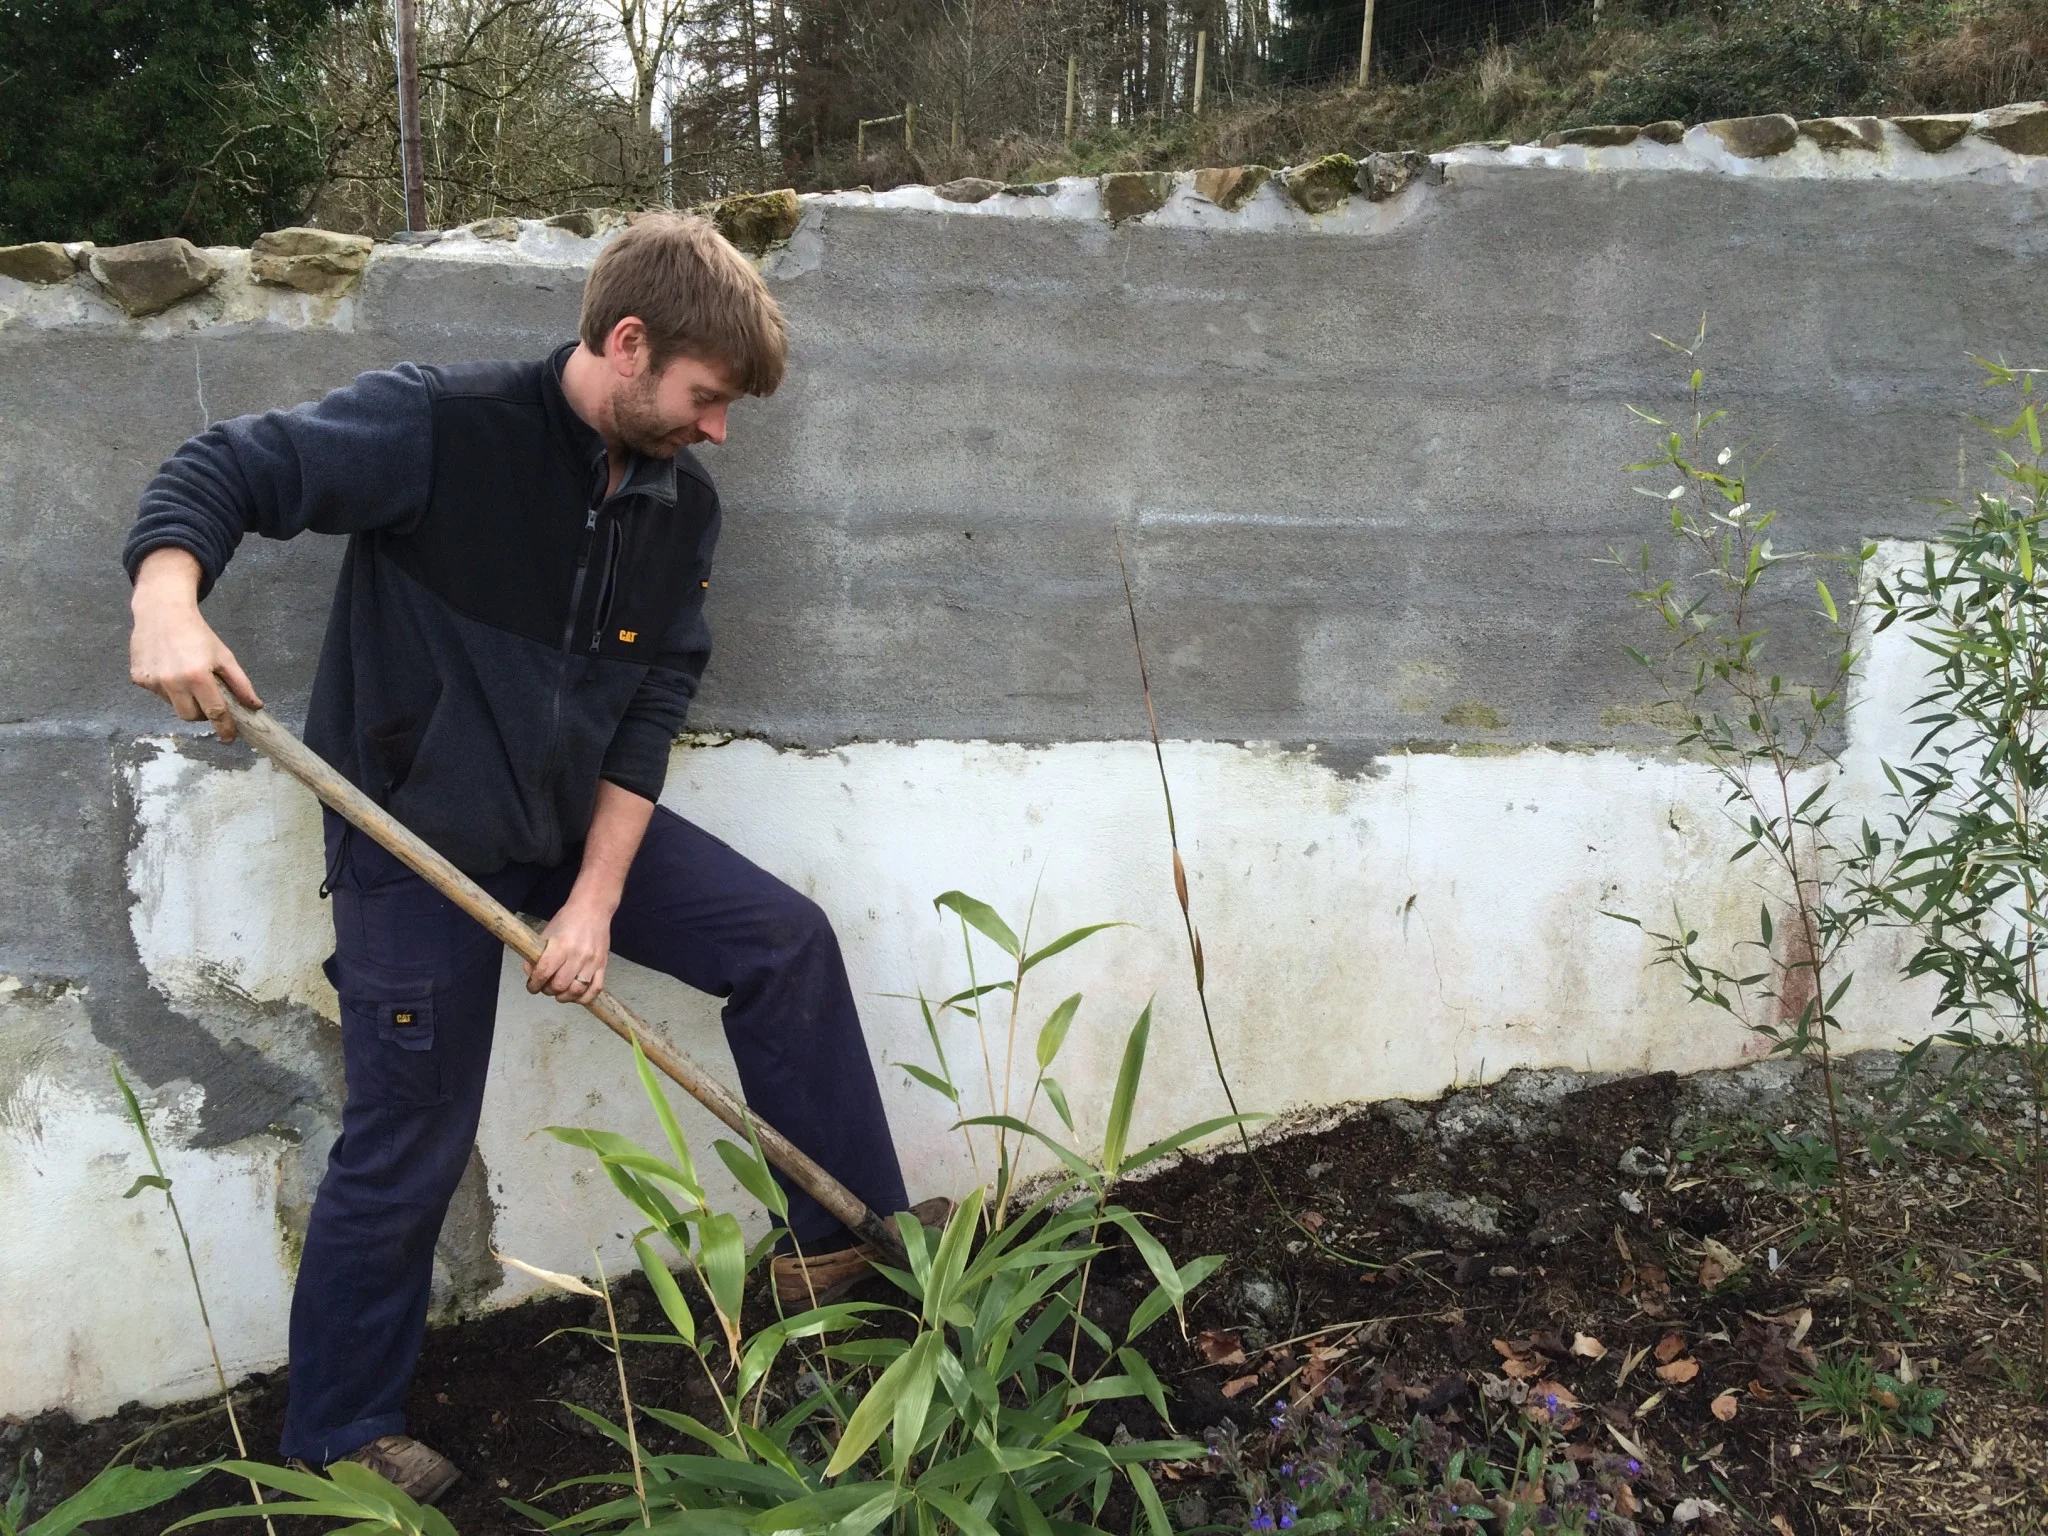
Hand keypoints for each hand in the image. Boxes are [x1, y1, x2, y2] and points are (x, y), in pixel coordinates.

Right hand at [129, 548, 260, 741]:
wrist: (161, 612)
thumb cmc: (198, 634)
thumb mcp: (224, 656)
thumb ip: (240, 684)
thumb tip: (255, 706)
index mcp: (197, 676)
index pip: (214, 712)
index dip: (224, 728)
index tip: (230, 737)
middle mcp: (172, 682)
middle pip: (190, 716)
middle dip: (202, 713)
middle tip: (208, 698)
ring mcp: (152, 682)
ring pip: (173, 706)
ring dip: (184, 699)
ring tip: (187, 676)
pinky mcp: (138, 679)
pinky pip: (157, 694)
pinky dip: (167, 688)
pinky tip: (169, 669)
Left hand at [526, 896, 611, 1003]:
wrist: (593, 909)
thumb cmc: (567, 920)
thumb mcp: (547, 933)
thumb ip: (538, 955)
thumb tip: (531, 974)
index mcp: (560, 946)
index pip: (544, 972)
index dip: (534, 984)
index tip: (532, 987)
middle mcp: (577, 955)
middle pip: (560, 985)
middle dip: (548, 990)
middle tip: (546, 987)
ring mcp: (592, 962)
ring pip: (577, 991)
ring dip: (564, 996)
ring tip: (560, 993)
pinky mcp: (603, 965)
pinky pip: (596, 989)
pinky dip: (584, 998)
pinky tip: (576, 996)